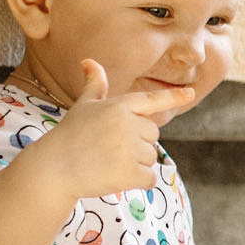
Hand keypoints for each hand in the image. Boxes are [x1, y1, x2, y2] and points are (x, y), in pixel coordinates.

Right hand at [27, 60, 195, 199]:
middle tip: (109, 148)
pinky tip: (115, 177)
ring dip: (135, 164)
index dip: (173, 97)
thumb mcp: (83, 107)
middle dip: (137, 143)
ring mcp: (128, 148)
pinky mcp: (130, 172)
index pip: (151, 100)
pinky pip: (149, 179)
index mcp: (118, 106)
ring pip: (151, 158)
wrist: (53, 169)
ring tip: (108, 162)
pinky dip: (137, 182)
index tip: (191, 93)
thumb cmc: (69, 135)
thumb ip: (95, 85)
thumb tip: (89, 61)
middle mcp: (126, 124)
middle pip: (152, 134)